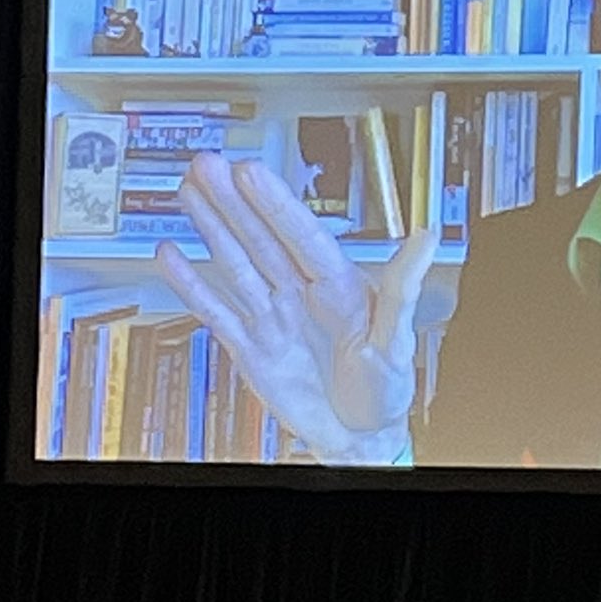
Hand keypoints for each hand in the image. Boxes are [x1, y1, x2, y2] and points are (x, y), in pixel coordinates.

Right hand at [156, 153, 438, 463]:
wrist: (358, 436)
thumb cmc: (385, 390)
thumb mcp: (398, 339)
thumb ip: (403, 287)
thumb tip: (427, 237)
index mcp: (338, 286)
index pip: (301, 236)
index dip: (274, 204)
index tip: (251, 172)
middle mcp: (300, 294)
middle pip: (260, 239)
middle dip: (232, 202)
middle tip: (207, 165)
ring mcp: (273, 317)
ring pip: (236, 264)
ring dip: (212, 228)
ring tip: (190, 191)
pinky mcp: (250, 346)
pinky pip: (217, 311)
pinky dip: (193, 285)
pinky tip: (173, 255)